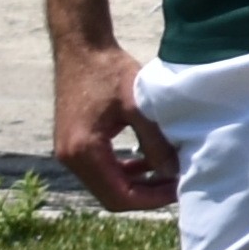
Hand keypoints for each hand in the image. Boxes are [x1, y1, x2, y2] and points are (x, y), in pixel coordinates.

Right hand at [55, 39, 178, 212]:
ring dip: (137, 183)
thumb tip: (173, 172)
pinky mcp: (74, 143)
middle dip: (146, 194)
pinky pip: (102, 168)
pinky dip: (125, 170)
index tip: (179, 191)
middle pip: (111, 195)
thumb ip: (155, 141)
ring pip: (107, 183)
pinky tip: (149, 161)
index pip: (118, 196)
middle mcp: (70, 157)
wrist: (81, 49)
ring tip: (169, 174)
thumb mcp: (138, 106)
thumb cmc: (109, 71)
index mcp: (83, 151)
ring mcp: (69, 152)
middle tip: (178, 184)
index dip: (150, 200)